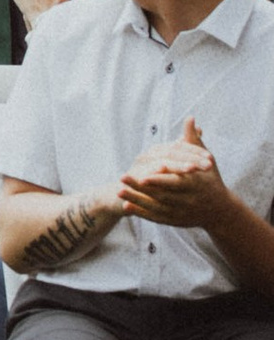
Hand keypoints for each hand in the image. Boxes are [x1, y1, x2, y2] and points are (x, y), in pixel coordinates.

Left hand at [119, 119, 235, 228]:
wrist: (220, 211)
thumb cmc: (210, 179)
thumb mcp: (206, 160)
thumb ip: (193, 141)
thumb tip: (190, 118)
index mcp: (196, 184)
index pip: (177, 182)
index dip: (160, 179)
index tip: (144, 173)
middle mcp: (189, 200)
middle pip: (163, 195)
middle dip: (142, 188)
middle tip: (122, 177)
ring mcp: (182, 212)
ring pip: (156, 207)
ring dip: (137, 200)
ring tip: (119, 190)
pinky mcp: (175, 221)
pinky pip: (156, 217)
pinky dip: (141, 212)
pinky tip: (125, 206)